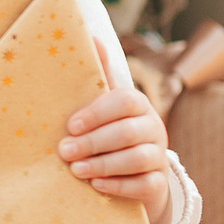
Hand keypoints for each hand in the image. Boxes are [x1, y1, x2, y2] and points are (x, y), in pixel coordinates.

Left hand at [58, 86, 173, 223]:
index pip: (125, 101)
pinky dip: (119, 186)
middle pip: (127, 132)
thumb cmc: (110, 132)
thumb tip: (92, 37)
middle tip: (64, 151)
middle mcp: (154, 128)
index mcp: (139, 105)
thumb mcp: (105, 106)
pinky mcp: (159, 184)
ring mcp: (159, 157)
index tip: (71, 125)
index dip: (97, 113)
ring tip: (76, 170)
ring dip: (102, 165)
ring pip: (136, 159)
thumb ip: (99, 76)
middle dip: (92, 142)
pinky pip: (144, 185)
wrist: (135, 174)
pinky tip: (97, 186)